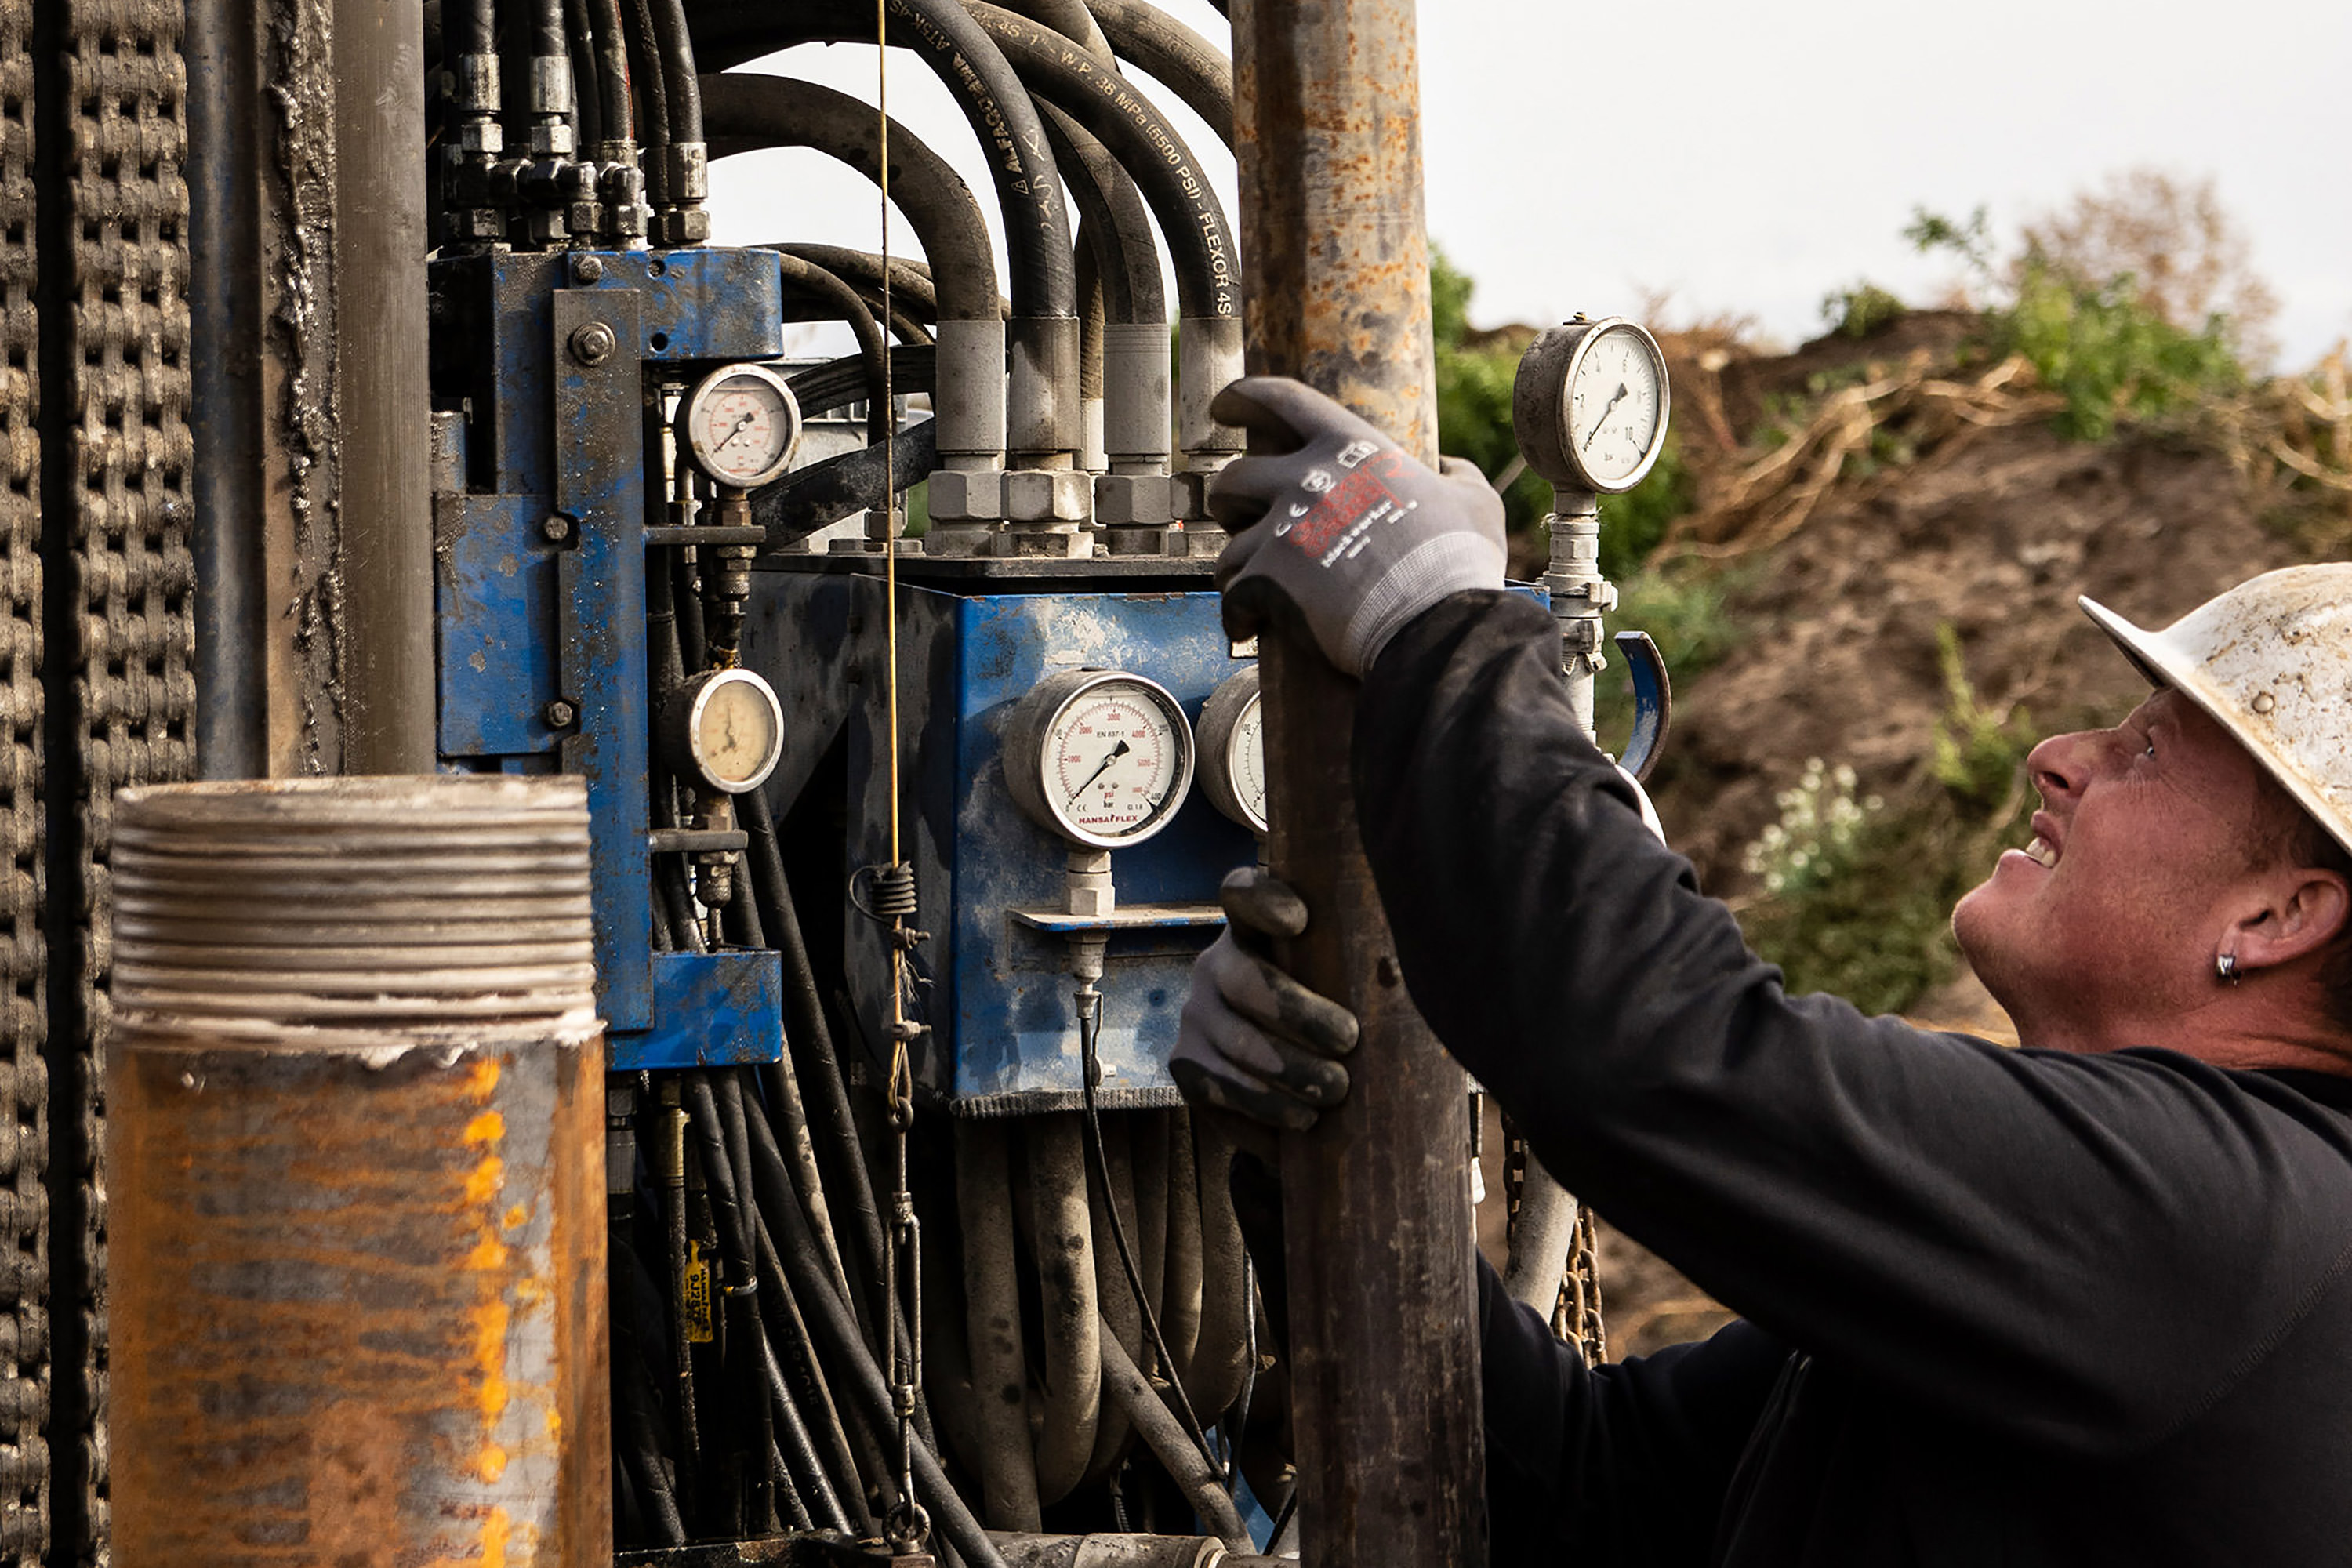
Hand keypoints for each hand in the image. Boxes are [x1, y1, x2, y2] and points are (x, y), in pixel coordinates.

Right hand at [1171, 866, 1360, 1130]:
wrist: (1297, 1084)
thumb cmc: (1341, 1020)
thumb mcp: (1351, 985)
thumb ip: (1374, 969)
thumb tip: (1437, 972)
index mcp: (1255, 930)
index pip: (1243, 894)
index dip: (1264, 901)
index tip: (1300, 920)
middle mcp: (1215, 964)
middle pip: (1244, 979)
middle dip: (1298, 1013)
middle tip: (1348, 1041)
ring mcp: (1196, 1016)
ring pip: (1235, 1043)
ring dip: (1287, 1071)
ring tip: (1335, 1091)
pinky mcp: (1186, 1066)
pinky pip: (1219, 1089)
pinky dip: (1264, 1109)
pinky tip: (1302, 1120)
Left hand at [1208, 377, 1506, 676]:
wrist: (1437, 625)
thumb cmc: (1457, 565)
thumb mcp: (1475, 503)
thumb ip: (1457, 475)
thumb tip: (1448, 467)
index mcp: (1350, 449)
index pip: (1281, 399)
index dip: (1243, 396)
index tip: (1225, 405)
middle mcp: (1307, 481)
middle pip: (1234, 477)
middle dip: (1230, 499)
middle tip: (1241, 518)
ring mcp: (1283, 530)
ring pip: (1228, 546)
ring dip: (1238, 565)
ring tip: (1253, 585)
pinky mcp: (1267, 581)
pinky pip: (1232, 596)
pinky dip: (1238, 614)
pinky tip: (1250, 626)